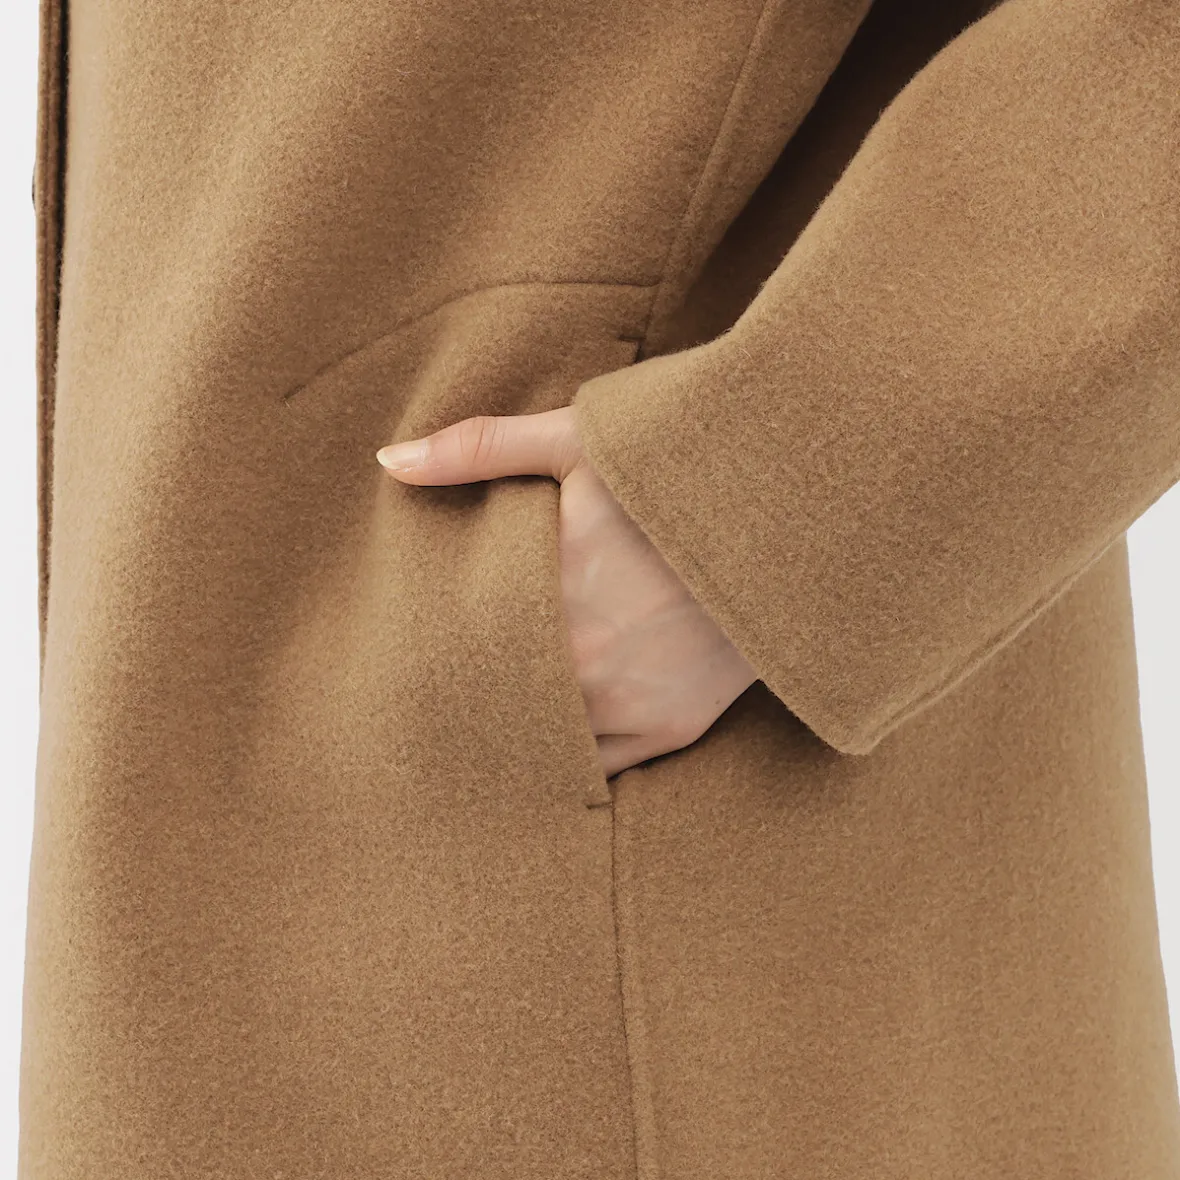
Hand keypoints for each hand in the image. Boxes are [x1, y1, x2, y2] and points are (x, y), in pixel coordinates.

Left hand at [376, 406, 757, 777]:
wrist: (805, 511)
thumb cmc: (685, 467)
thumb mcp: (582, 439)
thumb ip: (481, 448)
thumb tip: (388, 460)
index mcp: (546, 590)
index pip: (456, 648)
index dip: (429, 657)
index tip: (408, 659)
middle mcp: (582, 662)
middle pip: (493, 702)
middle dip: (468, 700)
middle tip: (434, 704)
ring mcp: (630, 704)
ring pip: (541, 742)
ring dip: (519, 730)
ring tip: (497, 718)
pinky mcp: (674, 726)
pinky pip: (600, 766)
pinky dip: (572, 754)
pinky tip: (556, 735)